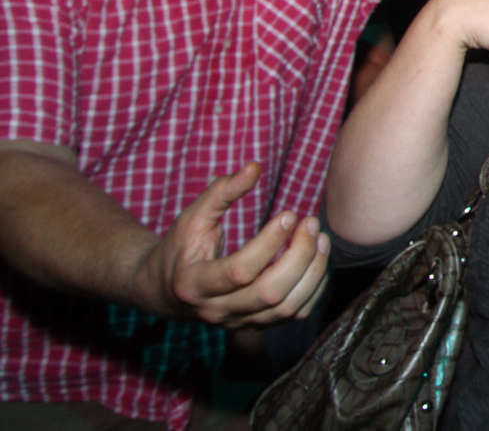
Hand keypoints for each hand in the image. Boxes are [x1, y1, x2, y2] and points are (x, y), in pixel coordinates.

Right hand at [135, 162, 328, 327]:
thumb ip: (221, 193)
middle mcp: (216, 310)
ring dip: (312, 272)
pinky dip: (313, 288)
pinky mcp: (253, 325)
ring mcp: (236, 322)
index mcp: (195, 284)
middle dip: (299, 256)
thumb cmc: (179, 249)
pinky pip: (292, 315)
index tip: (288, 214)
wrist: (163, 292)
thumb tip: (255, 167)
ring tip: (320, 238)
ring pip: (286, 309)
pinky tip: (317, 259)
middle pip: (269, 293)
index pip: (240, 270)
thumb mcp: (192, 218)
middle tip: (310, 223)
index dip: (270, 242)